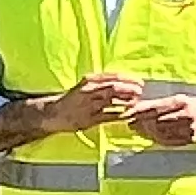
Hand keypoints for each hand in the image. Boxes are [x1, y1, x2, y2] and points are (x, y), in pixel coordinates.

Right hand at [6, 75, 144, 140]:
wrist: (54, 112)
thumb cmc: (74, 100)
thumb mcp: (87, 88)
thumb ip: (102, 86)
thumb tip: (123, 86)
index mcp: (90, 81)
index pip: (112, 77)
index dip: (127, 79)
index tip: (139, 82)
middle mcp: (89, 89)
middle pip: (113, 87)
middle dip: (129, 88)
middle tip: (140, 91)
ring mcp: (89, 103)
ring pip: (111, 100)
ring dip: (126, 101)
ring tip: (137, 102)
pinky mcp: (89, 117)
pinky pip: (108, 116)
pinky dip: (119, 115)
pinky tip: (128, 115)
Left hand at [124, 93, 195, 147]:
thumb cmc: (192, 104)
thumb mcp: (178, 98)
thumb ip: (159, 103)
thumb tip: (137, 107)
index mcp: (182, 102)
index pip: (156, 107)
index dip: (140, 111)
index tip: (128, 113)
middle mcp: (186, 115)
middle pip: (157, 121)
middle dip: (141, 123)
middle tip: (130, 123)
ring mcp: (189, 129)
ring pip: (162, 133)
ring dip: (147, 132)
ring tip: (138, 130)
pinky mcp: (190, 139)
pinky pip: (170, 141)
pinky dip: (157, 139)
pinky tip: (150, 136)